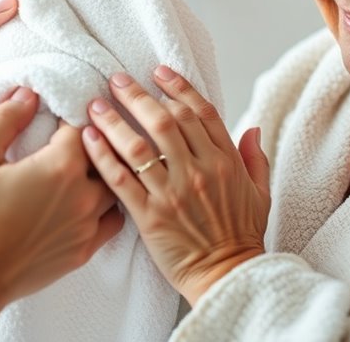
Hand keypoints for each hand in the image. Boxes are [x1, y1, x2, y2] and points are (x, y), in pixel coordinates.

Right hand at [0, 87, 124, 326]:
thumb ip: (5, 119)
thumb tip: (27, 94)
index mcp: (60, 166)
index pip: (83, 126)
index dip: (74, 114)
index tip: (65, 112)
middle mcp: (83, 195)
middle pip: (107, 155)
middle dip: (96, 142)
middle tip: (80, 136)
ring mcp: (87, 225)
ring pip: (116, 188)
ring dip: (106, 174)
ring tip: (87, 167)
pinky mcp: (83, 251)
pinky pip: (113, 222)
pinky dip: (108, 208)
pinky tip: (91, 202)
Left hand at [82, 66, 270, 304]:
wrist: (228, 276)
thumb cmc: (242, 236)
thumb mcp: (260, 193)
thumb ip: (254, 158)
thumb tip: (251, 127)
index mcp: (226, 162)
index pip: (200, 112)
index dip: (178, 87)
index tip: (159, 72)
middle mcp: (199, 171)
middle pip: (165, 120)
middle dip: (138, 95)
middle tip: (117, 79)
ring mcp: (173, 193)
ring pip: (139, 145)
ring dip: (114, 120)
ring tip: (96, 104)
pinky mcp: (150, 216)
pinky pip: (121, 179)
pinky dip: (102, 156)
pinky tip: (88, 139)